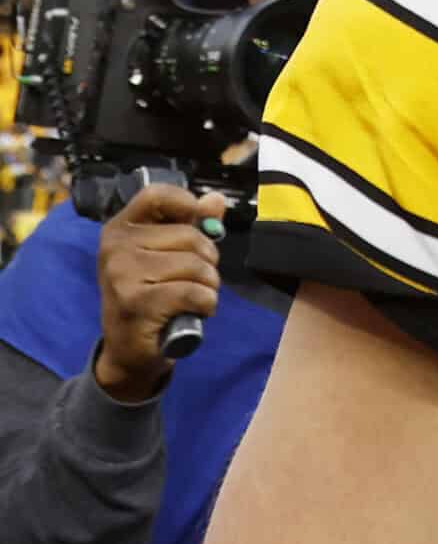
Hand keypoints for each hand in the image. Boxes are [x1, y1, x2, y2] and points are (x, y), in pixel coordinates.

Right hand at [92, 185, 226, 402]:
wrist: (128, 348)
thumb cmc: (151, 296)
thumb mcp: (167, 256)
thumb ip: (192, 225)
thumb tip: (216, 200)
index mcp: (120, 228)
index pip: (157, 195)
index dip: (187, 205)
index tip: (197, 225)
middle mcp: (115, 247)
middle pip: (192, 235)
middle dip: (207, 261)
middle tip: (192, 280)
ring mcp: (122, 274)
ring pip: (197, 266)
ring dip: (208, 286)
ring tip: (190, 298)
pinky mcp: (136, 302)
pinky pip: (195, 293)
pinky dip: (205, 304)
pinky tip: (192, 312)